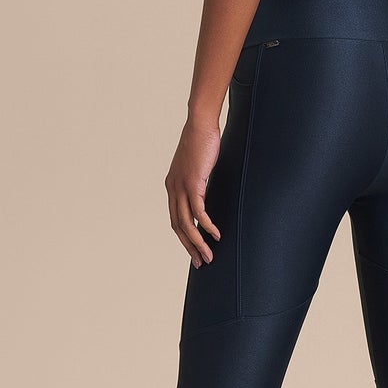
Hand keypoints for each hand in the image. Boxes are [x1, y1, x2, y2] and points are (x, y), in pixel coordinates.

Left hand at [166, 114, 223, 265]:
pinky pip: (198, 212)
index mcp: (172, 186)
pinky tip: (215, 235)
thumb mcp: (198, 167)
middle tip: (201, 262)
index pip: (175, 219)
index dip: (184, 238)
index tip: (194, 251)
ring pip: (187, 224)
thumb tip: (207, 193)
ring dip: (198, 243)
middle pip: (178, 226)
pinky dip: (207, 226)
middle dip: (190, 247)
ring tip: (209, 256)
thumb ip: (199, 182)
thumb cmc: (202, 142)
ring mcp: (181, 187)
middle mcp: (172, 189)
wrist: (200, 125)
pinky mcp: (192, 184)